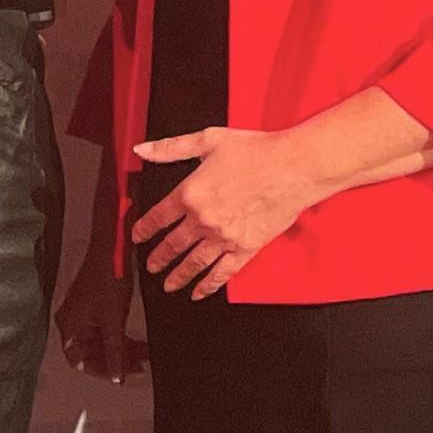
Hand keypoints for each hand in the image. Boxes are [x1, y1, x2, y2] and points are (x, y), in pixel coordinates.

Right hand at [57, 253, 143, 382]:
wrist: (113, 249)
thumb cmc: (107, 276)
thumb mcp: (114, 320)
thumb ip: (115, 351)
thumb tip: (117, 376)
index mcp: (70, 325)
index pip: (80, 361)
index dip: (101, 371)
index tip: (120, 375)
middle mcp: (73, 320)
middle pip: (92, 352)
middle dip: (116, 360)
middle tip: (138, 365)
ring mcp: (83, 312)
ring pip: (102, 341)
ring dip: (122, 349)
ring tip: (143, 354)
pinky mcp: (95, 304)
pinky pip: (106, 328)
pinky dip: (121, 336)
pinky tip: (137, 340)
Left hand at [128, 127, 319, 296]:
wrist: (294, 166)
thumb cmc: (257, 151)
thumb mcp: (208, 140)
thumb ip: (171, 148)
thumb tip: (142, 149)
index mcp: (190, 193)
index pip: (157, 218)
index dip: (144, 229)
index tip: (138, 237)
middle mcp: (203, 219)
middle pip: (172, 245)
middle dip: (158, 258)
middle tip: (151, 266)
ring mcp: (224, 237)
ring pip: (193, 263)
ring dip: (178, 276)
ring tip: (168, 284)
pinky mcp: (245, 248)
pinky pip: (222, 272)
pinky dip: (208, 285)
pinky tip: (199, 292)